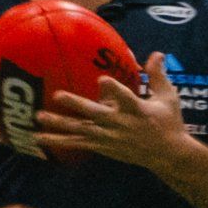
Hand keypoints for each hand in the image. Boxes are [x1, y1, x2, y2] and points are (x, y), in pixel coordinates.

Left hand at [29, 54, 197, 174]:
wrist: (168, 154)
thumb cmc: (169, 121)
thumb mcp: (168, 97)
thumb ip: (158, 75)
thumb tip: (157, 53)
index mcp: (138, 110)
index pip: (126, 98)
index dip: (114, 90)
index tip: (102, 79)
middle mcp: (121, 124)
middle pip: (96, 114)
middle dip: (77, 105)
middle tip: (57, 95)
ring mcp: (109, 137)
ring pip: (81, 130)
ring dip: (59, 124)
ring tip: (38, 116)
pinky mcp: (102, 147)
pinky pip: (77, 144)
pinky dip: (58, 141)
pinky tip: (38, 137)